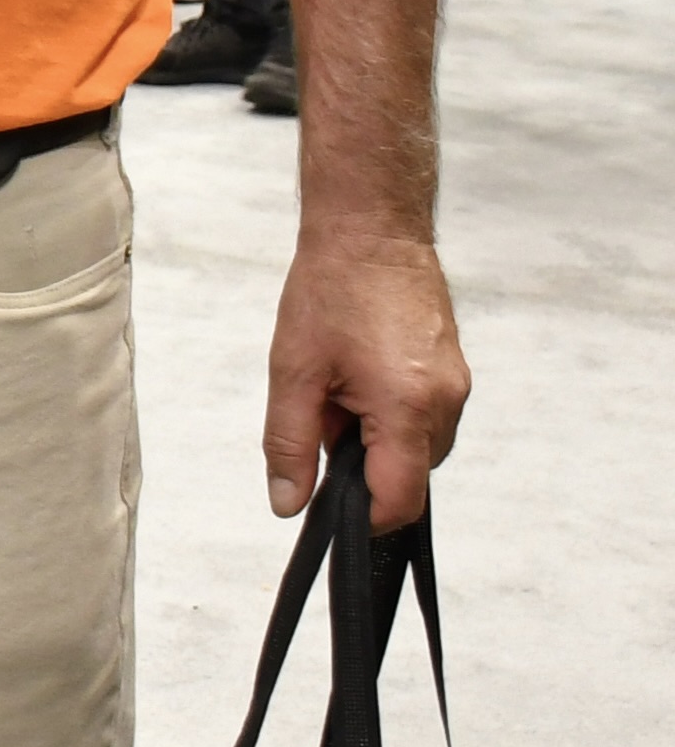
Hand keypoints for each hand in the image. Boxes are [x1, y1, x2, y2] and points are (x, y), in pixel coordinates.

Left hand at [266, 223, 468, 526]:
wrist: (371, 231)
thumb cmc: (332, 290)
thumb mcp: (294, 372)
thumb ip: (290, 444)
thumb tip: (289, 502)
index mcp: (409, 408)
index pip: (399, 499)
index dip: (361, 515)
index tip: (328, 504)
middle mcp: (445, 402)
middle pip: (408, 475)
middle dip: (361, 465)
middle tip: (322, 414)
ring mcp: (456, 386)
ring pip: (416, 446)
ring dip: (374, 437)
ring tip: (338, 386)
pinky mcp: (453, 371)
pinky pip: (424, 416)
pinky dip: (389, 413)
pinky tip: (358, 374)